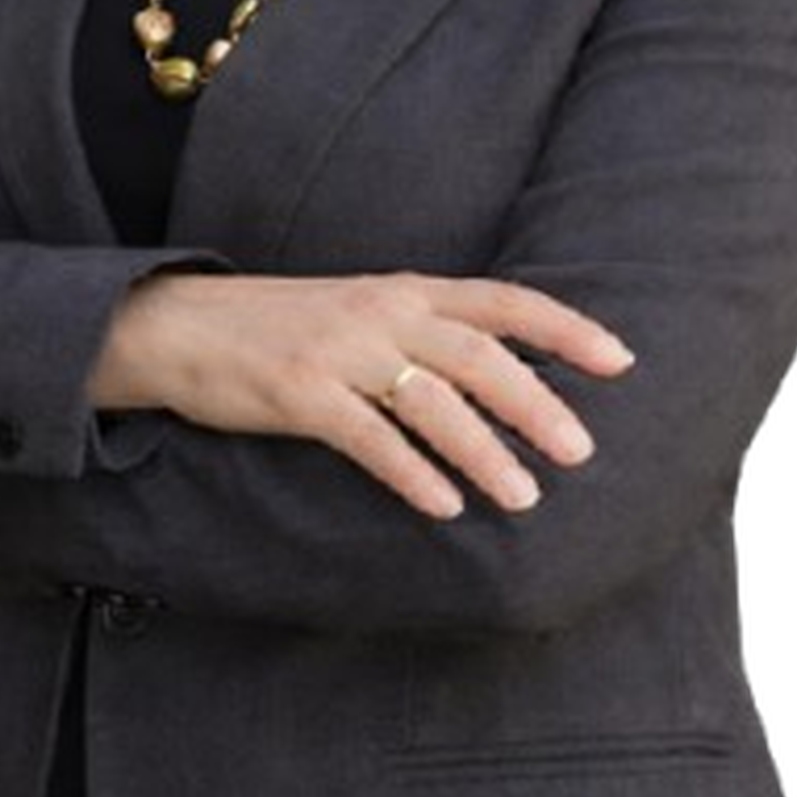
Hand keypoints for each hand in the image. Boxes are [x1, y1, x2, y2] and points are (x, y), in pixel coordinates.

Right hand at [94, 270, 636, 521]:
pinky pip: (369, 438)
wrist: (176, 326)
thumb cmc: (278, 327)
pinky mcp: (298, 394)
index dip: (565, 329)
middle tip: (582, 451)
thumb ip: (423, 331)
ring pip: (432, 401)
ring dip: (484, 451)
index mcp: (404, 289)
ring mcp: (339, 352)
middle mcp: (380, 312)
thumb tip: (499, 375)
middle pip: (479, 355)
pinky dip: (412, 473)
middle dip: (536, 404)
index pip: (503, 301)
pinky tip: (445, 507)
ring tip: (524, 496)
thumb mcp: (359, 310)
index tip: (621, 360)